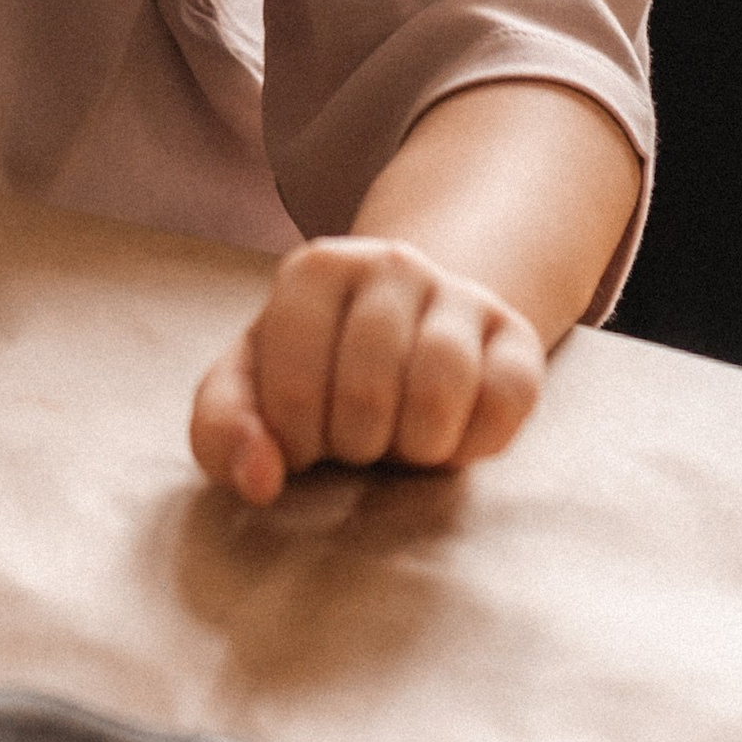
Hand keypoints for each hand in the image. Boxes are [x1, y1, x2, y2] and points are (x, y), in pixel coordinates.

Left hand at [188, 236, 545, 506]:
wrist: (400, 337)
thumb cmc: (311, 374)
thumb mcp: (247, 394)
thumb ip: (224, 433)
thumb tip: (259, 478)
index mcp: (314, 270)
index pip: (294, 385)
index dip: (295, 439)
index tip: (302, 440)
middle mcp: (391, 263)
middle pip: (368, 392)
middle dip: (355, 444)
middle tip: (354, 438)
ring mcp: (459, 293)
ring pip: (438, 393)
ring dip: (413, 446)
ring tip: (397, 436)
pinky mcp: (517, 335)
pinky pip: (503, 404)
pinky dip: (472, 442)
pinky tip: (447, 432)